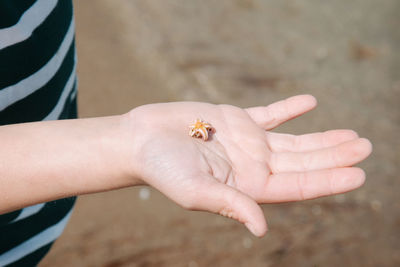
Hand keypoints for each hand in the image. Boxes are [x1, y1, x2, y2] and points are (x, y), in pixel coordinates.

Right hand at [126, 95, 371, 236]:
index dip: (327, 180)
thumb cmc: (162, 168)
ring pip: (292, 140)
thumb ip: (230, 205)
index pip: (295, 186)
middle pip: (301, 162)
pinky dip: (289, 108)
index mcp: (246, 187)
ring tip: (351, 135)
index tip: (358, 174)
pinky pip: (270, 114)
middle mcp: (252, 165)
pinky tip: (309, 102)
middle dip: (333, 156)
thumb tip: (262, 229)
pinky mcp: (236, 120)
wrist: (142, 140)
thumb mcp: (194, 190)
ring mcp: (247, 142)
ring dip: (322, 137)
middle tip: (366, 148)